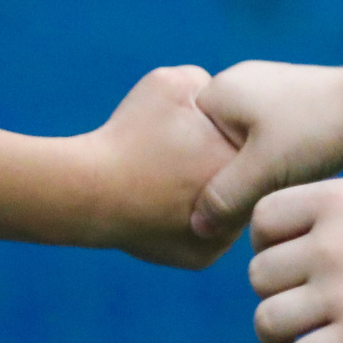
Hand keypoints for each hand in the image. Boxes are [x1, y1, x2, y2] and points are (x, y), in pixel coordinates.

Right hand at [84, 66, 239, 269]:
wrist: (89, 190)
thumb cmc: (128, 133)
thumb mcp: (171, 83)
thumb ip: (206, 83)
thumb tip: (218, 97)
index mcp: (240, 161)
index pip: (252, 143)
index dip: (226, 131)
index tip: (201, 128)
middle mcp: (241, 205)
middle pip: (245, 179)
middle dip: (224, 165)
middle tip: (188, 154)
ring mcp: (223, 238)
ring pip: (230, 210)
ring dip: (213, 195)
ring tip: (178, 179)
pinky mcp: (202, 258)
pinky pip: (209, 234)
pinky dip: (193, 219)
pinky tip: (170, 203)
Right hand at [190, 60, 342, 242]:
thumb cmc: (315, 131)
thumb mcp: (262, 171)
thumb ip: (224, 198)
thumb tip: (195, 226)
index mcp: (220, 90)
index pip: (182, 135)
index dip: (191, 172)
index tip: (205, 204)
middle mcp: (239, 85)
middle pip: (211, 142)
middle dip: (222, 175)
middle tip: (232, 210)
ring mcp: (267, 94)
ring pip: (242, 145)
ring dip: (250, 172)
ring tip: (262, 197)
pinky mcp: (294, 107)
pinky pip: (267, 142)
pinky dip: (271, 163)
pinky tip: (284, 183)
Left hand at [248, 178, 342, 342]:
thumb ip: (333, 214)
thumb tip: (294, 241)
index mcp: (332, 201)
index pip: (261, 220)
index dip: (267, 243)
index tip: (289, 259)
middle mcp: (328, 244)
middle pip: (259, 276)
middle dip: (274, 291)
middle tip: (300, 302)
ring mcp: (341, 292)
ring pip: (266, 321)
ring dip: (277, 334)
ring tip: (297, 337)